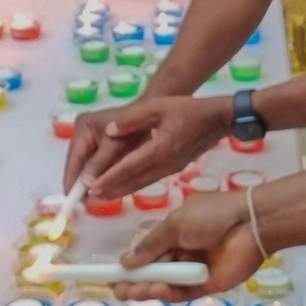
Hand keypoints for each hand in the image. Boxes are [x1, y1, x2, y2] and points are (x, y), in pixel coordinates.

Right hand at [62, 105, 138, 194]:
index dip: (71, 178)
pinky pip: (99, 168)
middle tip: (82, 203)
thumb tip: (85, 184)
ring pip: (89, 168)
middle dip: (81, 183)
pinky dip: (100, 179)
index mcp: (83, 127)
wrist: (155, 118)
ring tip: (89, 201)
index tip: (70, 197)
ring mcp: (95, 143)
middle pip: (79, 164)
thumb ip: (99, 163)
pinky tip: (101, 192)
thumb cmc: (134, 126)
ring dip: (90, 183)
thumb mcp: (115, 144)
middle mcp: (85, 134)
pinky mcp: (105, 151)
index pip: (74, 157)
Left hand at [85, 96, 232, 200]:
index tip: (92, 186)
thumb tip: (110, 130)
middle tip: (88, 198)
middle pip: (133, 181)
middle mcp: (164, 164)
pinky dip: (132, 186)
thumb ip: (132, 118)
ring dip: (120, 192)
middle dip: (110, 190)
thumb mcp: (157, 106)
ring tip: (100, 198)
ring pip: (141, 184)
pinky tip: (122, 189)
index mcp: (160, 148)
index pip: (130, 166)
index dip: (110, 178)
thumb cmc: (187, 109)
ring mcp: (170, 169)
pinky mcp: (173, 169)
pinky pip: (149, 181)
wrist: (217, 119)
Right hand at [113, 191, 263, 301]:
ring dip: (148, 288)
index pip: (147, 252)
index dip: (130, 264)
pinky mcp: (206, 287)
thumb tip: (125, 261)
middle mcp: (182, 254)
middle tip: (116, 291)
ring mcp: (194, 272)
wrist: (250, 224)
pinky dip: (168, 293)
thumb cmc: (211, 216)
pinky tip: (157, 289)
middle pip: (153, 272)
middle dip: (134, 282)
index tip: (111, 275)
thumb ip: (151, 245)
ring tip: (130, 291)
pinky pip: (183, 293)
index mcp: (174, 234)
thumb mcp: (175, 224)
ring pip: (165, 285)